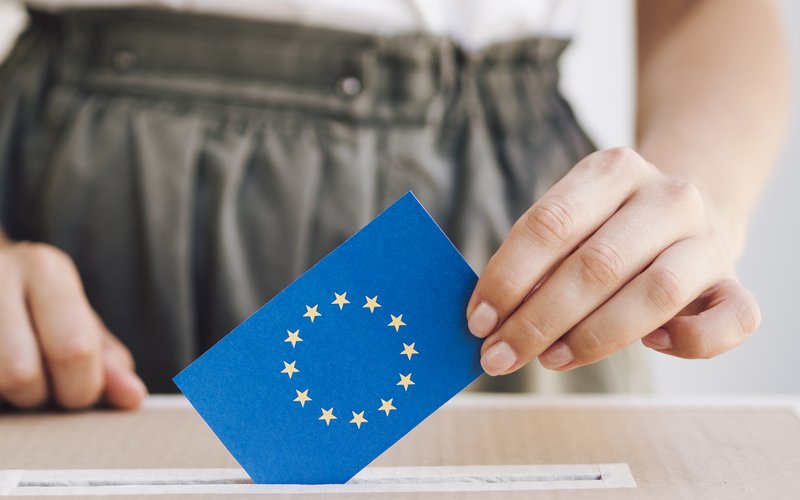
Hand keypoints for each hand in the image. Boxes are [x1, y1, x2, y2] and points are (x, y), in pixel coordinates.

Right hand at [0, 238, 146, 408]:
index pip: (74, 350)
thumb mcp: (76, 319)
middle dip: (40, 397)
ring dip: (7, 399)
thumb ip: (107, 360)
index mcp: (46, 269)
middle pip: (19, 373)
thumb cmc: (34, 302)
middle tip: (43, 388)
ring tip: (14, 378)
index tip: (79, 389)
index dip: (82, 388)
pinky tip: (0, 376)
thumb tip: (132, 396)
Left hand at [467, 147, 759, 374]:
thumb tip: (488, 318)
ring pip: (656, 294)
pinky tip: (651, 345)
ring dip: (592, 338)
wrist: (688, 212)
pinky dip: (688, 342)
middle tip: (499, 356)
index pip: (551, 223)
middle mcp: (668, 195)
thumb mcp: (572, 221)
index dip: (508, 277)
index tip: (478, 321)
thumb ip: (538, 259)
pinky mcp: (736, 281)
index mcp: (613, 169)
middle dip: (537, 320)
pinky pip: (730, 321)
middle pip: (596, 264)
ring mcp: (708, 238)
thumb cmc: (607, 228)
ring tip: (549, 359)